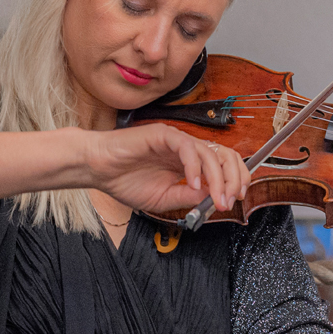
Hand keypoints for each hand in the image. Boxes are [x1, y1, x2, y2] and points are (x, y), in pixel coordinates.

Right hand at [81, 124, 247, 214]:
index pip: (224, 165)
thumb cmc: (124, 181)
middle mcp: (187, 150)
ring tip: (214, 198)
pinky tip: (192, 184)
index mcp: (189, 164)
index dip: (235, 179)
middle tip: (230, 199)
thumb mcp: (164, 199)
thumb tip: (214, 199)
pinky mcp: (163, 134)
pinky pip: (187, 147)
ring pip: (210, 153)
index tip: (235, 199)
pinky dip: (194, 167)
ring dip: (217, 178)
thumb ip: (188, 198)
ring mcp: (177, 140)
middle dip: (234, 178)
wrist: (97, 170)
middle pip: (225, 155)